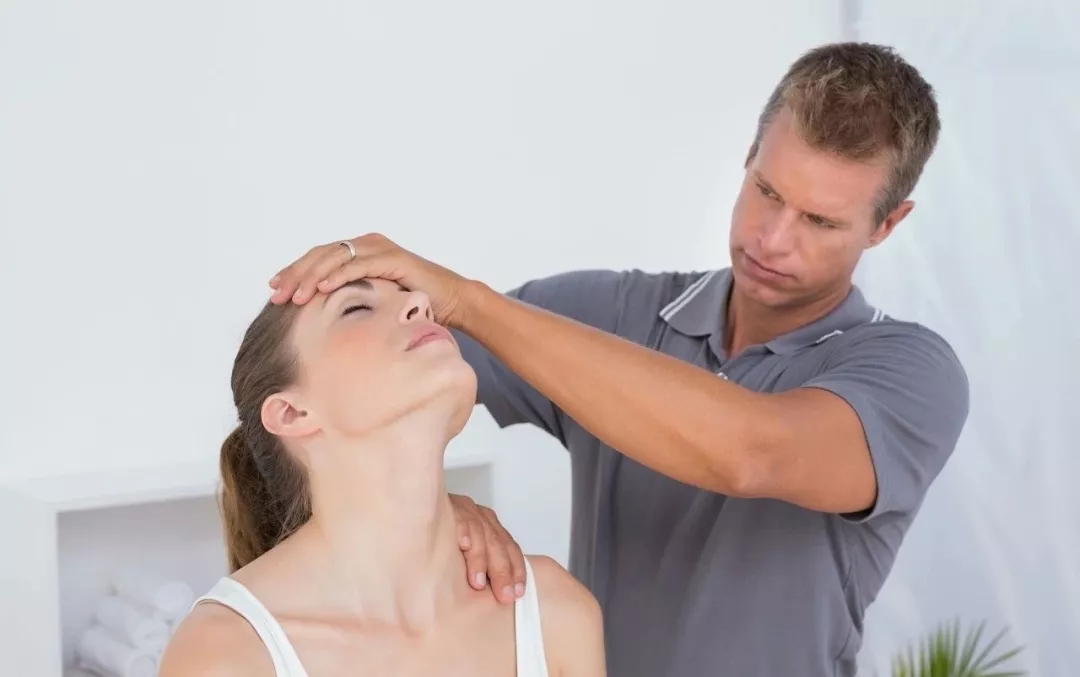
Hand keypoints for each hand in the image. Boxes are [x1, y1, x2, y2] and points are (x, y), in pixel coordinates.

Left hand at [268, 233, 470, 326]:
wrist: (452, 302)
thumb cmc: (414, 304)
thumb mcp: (374, 300)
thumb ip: (350, 299)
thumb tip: (319, 318)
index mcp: (360, 251)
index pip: (319, 258)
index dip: (295, 271)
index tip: (274, 289)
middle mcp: (368, 244)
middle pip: (321, 255)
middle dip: (296, 274)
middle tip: (277, 293)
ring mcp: (380, 249)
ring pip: (336, 257)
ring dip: (312, 276)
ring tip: (295, 295)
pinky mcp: (393, 259)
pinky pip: (359, 265)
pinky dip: (339, 275)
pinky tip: (322, 287)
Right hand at [449, 493, 526, 603]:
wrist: (417, 503)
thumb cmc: (440, 532)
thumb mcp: (463, 546)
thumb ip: (478, 562)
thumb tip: (488, 594)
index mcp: (489, 525)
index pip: (509, 548)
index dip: (516, 571)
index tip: (518, 593)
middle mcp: (480, 516)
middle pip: (497, 544)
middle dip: (502, 572)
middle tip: (504, 596)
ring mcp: (463, 510)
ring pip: (480, 533)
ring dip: (480, 559)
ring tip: (477, 583)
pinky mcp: (446, 507)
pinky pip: (457, 519)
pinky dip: (463, 532)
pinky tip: (464, 545)